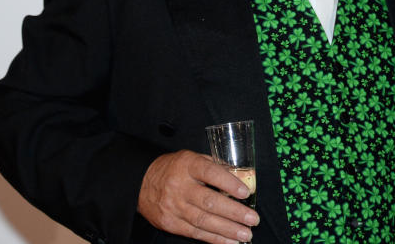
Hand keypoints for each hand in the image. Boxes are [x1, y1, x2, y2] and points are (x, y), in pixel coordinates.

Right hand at [138, 150, 258, 243]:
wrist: (141, 183)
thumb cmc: (174, 169)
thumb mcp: (193, 158)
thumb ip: (217, 166)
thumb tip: (244, 176)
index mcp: (188, 165)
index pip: (210, 173)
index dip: (229, 183)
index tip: (246, 192)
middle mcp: (180, 186)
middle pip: (209, 201)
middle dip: (234, 212)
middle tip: (253, 219)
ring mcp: (174, 207)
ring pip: (203, 220)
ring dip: (228, 230)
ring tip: (245, 234)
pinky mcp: (170, 223)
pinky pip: (195, 233)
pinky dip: (214, 239)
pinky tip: (230, 242)